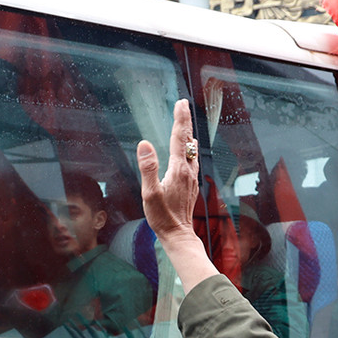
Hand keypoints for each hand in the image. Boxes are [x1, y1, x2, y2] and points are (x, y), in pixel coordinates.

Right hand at [137, 100, 200, 241]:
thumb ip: (148, 167)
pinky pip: (192, 160)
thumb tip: (145, 144)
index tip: (180, 103)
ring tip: (185, 123)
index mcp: (178, 169)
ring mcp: (192, 178)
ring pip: (192, 150)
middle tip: (183, 105)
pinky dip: (189, 148)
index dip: (180, 118)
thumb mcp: (149, 193)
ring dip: (188, 134)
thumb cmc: (162, 216)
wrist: (178, 234)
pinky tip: (188, 151)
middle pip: (188, 140)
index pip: (179, 137)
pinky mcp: (191, 185)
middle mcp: (188, 171)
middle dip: (185, 121)